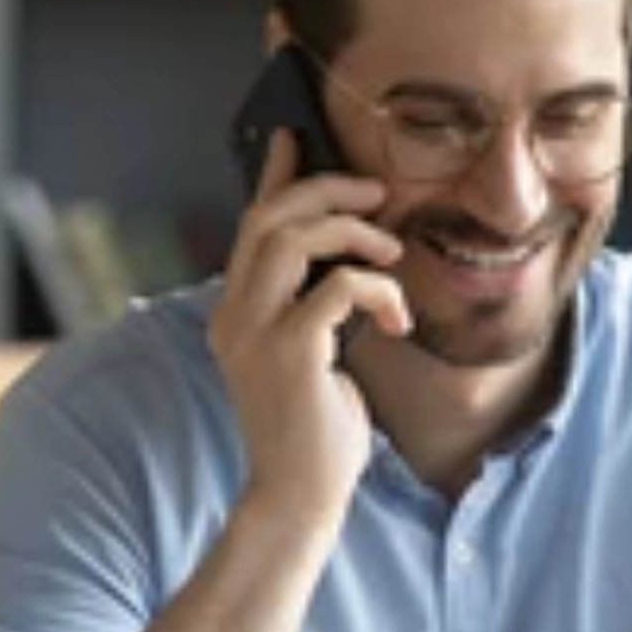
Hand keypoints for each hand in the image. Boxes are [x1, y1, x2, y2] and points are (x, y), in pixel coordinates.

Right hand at [210, 129, 411, 529]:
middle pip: (268, 219)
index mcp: (234, 314)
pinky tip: (398, 318)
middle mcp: (233, 316)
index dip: (274, 178)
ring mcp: (255, 334)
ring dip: (352, 232)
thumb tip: (344, 263)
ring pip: (293, 240)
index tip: (293, 137)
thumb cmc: (314, 432)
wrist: (300, 494)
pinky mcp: (289, 353)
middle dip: (325, 191)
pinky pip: (337, 288)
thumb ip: (314, 308)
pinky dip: (377, 289)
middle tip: (375, 193)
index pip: (250, 228)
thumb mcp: (312, 356)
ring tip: (391, 252)